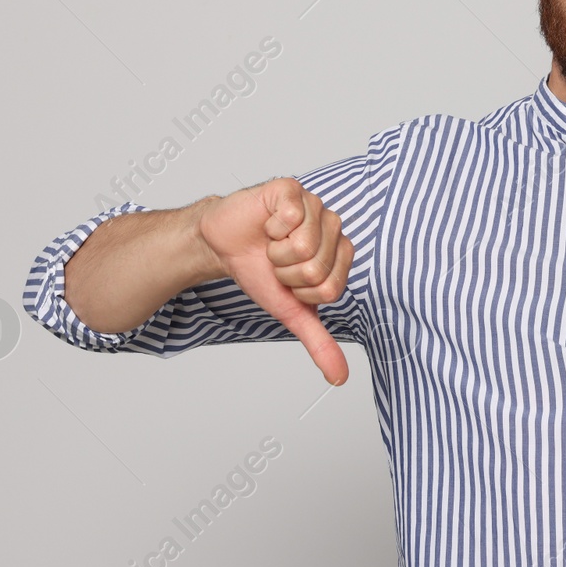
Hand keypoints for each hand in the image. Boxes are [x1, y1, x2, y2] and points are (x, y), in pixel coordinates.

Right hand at [197, 177, 355, 385]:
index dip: (300, 291)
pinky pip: (289, 218)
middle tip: (277, 261)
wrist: (224, 246)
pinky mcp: (293, 188)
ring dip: (276, 252)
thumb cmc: (260, 272)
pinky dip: (269, 228)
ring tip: (271, 243)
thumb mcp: (291, 311)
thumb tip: (340, 378)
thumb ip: (319, 341)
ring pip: (303, 245)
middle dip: (286, 273)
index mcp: (341, 255)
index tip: (289, 281)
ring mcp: (315, 205)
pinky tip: (267, 224)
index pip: (330, 288)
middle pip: (316, 268)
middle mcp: (334, 227)